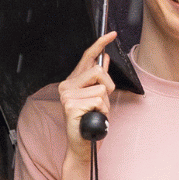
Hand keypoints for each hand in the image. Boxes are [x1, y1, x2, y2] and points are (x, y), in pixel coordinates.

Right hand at [60, 31, 117, 166]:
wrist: (83, 145)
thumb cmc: (91, 122)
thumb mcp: (99, 98)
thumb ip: (99, 79)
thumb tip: (104, 59)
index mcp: (72, 81)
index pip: (87, 57)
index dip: (100, 44)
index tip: (112, 34)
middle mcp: (66, 86)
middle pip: (98, 71)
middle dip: (108, 87)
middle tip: (102, 103)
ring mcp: (67, 95)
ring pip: (100, 88)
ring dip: (105, 103)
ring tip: (97, 113)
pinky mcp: (71, 105)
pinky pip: (98, 100)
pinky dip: (102, 111)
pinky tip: (93, 117)